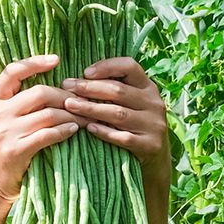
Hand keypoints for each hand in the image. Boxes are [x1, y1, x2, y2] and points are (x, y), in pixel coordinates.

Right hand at [0, 54, 80, 202]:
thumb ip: (13, 104)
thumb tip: (47, 86)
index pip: (12, 72)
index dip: (35, 62)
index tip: (57, 60)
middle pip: (39, 92)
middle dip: (64, 95)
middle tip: (80, 101)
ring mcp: (5, 132)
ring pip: (48, 114)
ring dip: (71, 115)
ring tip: (83, 118)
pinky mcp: (16, 150)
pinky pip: (48, 134)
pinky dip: (64, 131)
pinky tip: (74, 130)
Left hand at [61, 57, 170, 182]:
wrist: (156, 157)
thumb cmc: (134, 124)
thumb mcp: (132, 103)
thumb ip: (114, 91)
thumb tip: (78, 79)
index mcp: (148, 87)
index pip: (130, 67)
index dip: (107, 67)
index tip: (85, 72)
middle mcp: (154, 103)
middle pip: (119, 91)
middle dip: (90, 88)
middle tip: (67, 88)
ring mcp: (153, 125)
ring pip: (118, 114)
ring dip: (91, 108)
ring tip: (70, 105)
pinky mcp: (150, 145)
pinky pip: (123, 137)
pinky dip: (105, 132)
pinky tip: (89, 128)